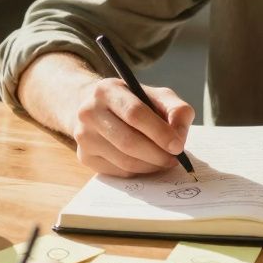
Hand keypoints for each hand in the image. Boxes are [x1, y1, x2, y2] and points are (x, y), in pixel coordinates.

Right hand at [72, 78, 194, 176]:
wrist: (97, 109)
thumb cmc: (133, 102)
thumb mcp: (156, 96)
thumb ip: (176, 110)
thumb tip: (179, 137)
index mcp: (107, 90)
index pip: (135, 114)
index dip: (159, 132)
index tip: (178, 146)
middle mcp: (89, 112)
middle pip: (128, 141)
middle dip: (157, 154)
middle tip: (175, 159)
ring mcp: (83, 136)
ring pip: (124, 160)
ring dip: (151, 165)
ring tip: (164, 161)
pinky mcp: (84, 157)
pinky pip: (118, 171)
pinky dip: (139, 171)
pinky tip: (147, 162)